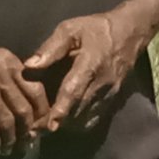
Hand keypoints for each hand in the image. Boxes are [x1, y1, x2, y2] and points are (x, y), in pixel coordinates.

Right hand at [0, 38, 49, 154]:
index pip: (37, 90)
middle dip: (28, 131)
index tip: (40, 128)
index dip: (41, 113)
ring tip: (9, 150)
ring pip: (8, 122)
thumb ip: (9, 78)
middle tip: (27, 143)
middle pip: (25, 109)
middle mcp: (0, 72)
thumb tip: (29, 109)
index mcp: (9, 61)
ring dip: (11, 141)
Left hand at [24, 6, 148, 131]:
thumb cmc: (96, 29)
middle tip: (35, 129)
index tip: (50, 125)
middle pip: (79, 110)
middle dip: (57, 122)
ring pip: (86, 118)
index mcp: (90, 64)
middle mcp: (102, 83)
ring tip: (46, 126)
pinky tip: (66, 120)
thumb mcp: (71, 29)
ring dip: (67, 124)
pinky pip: (95, 118)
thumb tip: (29, 65)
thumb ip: (50, 48)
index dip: (61, 109)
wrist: (130, 33)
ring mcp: (109, 94)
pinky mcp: (113, 100)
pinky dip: (79, 123)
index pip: (75, 90)